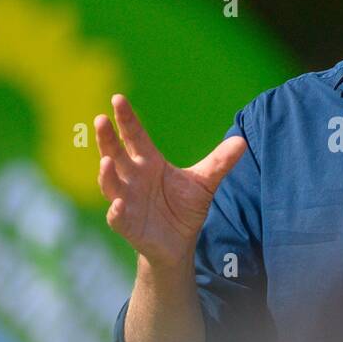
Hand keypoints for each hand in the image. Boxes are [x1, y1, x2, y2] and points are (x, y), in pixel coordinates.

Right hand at [95, 94, 246, 266]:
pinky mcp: (128, 225)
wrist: (179, 242)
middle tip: (101, 120)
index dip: (126, 119)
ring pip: (110, 184)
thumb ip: (220, 162)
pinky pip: (117, 216)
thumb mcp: (204, 183)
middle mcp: (132, 179)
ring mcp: (127, 201)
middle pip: (115, 154)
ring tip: (106, 161)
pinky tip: (119, 205)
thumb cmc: (185, 208)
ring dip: (107, 173)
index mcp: (148, 163)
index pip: (134, 136)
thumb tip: (242, 140)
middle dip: (107, 139)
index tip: (118, 98)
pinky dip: (116, 211)